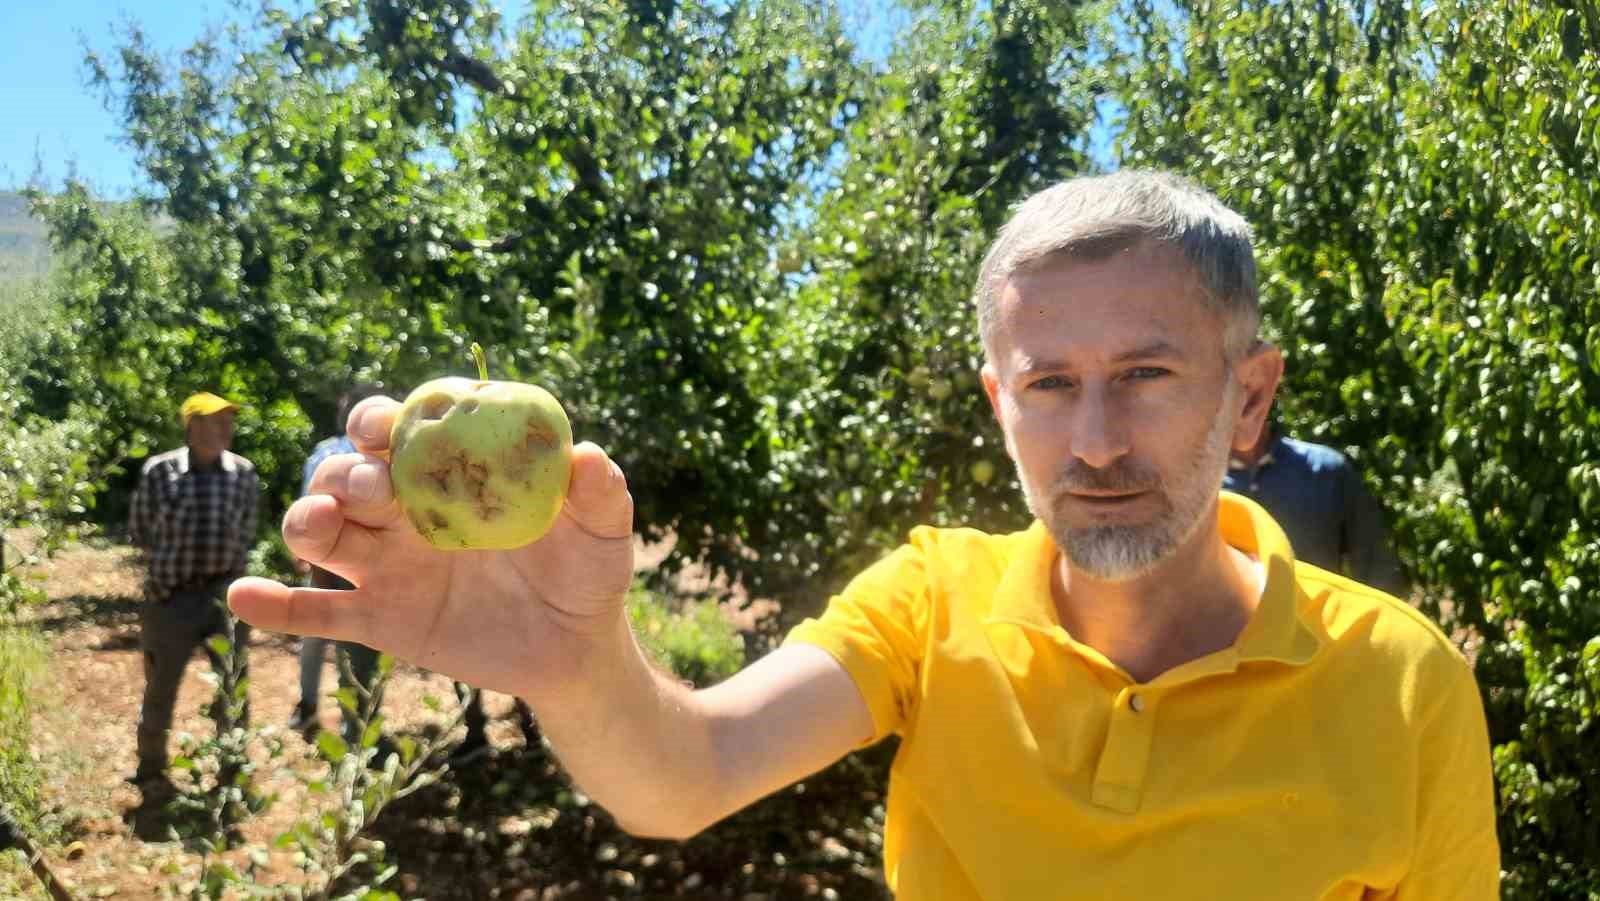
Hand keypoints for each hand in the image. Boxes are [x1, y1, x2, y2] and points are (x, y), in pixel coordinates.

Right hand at [228, 396, 635, 701]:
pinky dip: (275, 607)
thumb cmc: (586, 572)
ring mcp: (388, 566)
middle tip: (378, 489)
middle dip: (348, 473)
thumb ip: (599, 492)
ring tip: (319, 527)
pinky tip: (245, 596)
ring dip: (307, 520)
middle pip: (348, 476)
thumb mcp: (603, 531)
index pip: (398, 431)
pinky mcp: (381, 620)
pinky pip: (316, 615)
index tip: (385, 425)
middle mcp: (406, 512)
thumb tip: (587, 455)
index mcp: (450, 474)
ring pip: (321, 533)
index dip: (381, 420)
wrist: (577, 649)